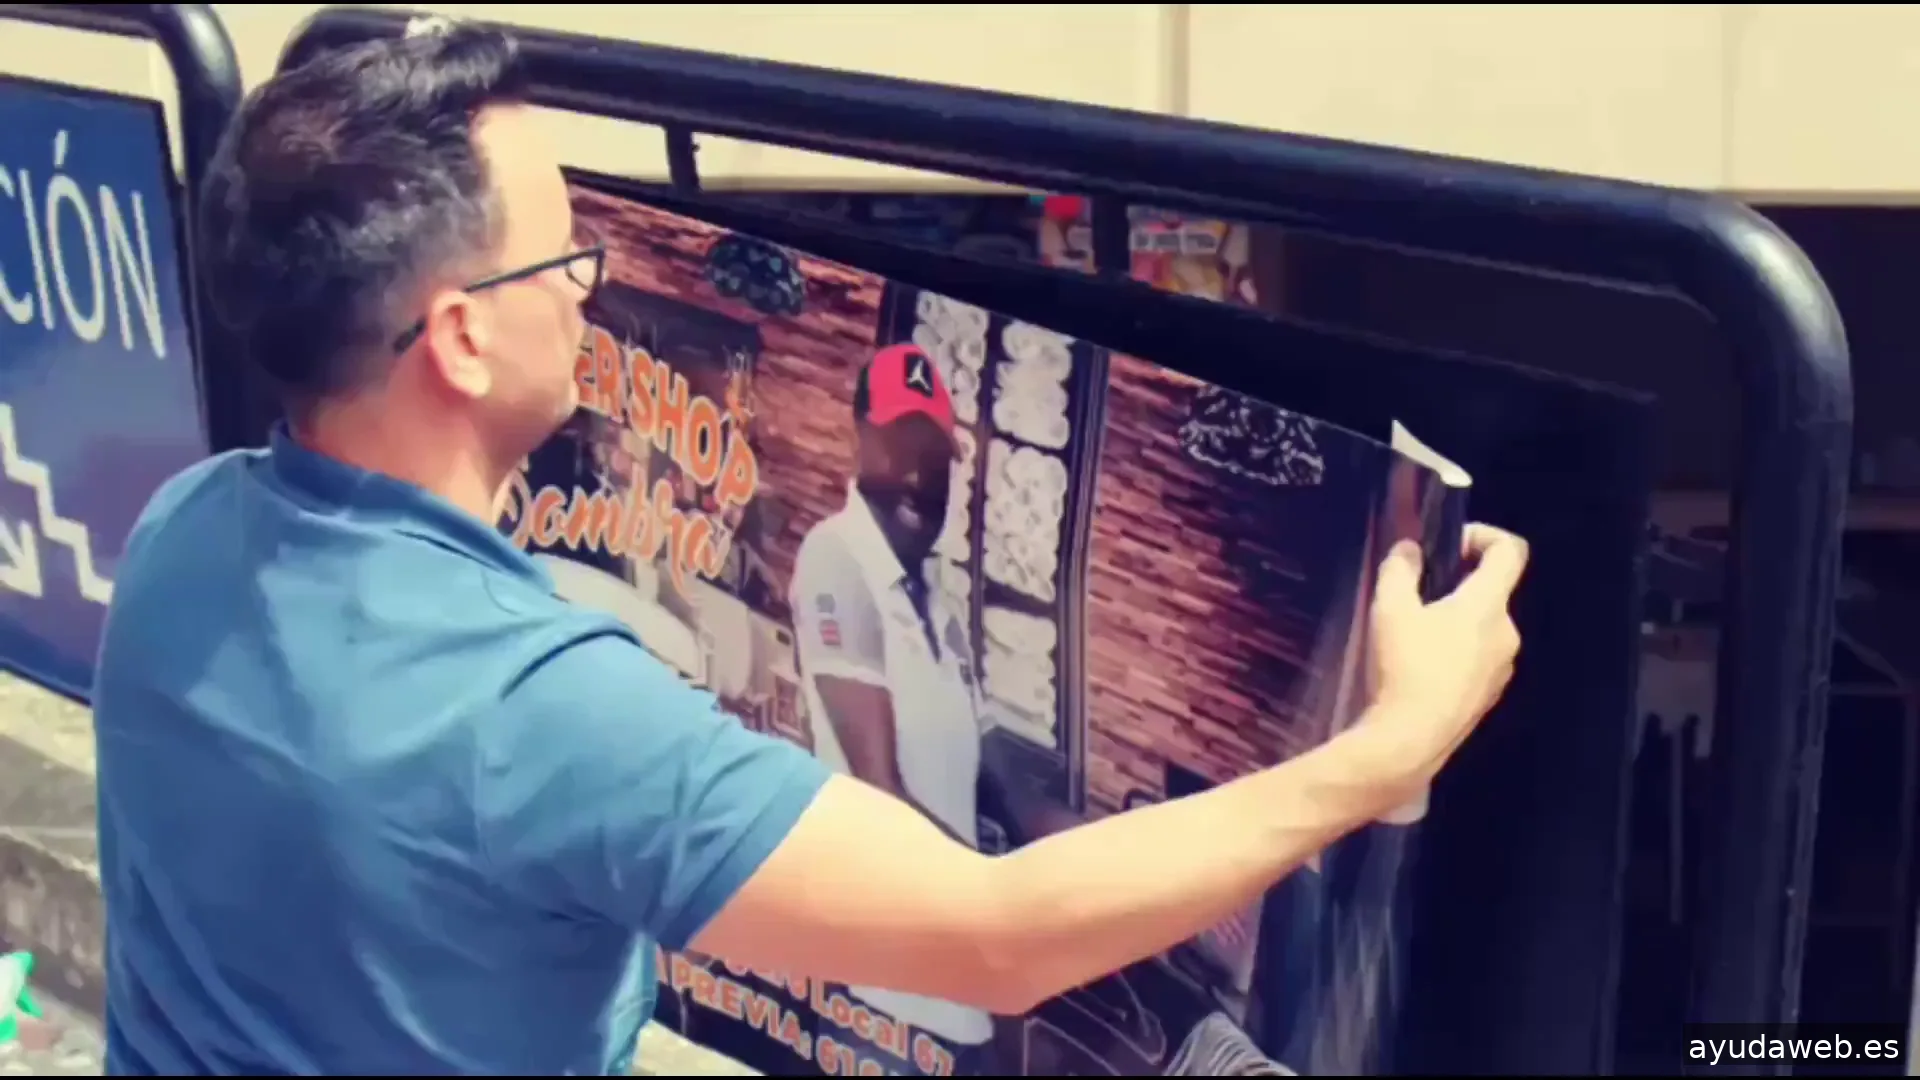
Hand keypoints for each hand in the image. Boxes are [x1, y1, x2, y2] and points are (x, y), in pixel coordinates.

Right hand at [1362, 523, 1528, 780]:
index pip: (1510, 551)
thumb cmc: (1405, 666)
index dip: (1484, 535)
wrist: (1412, 740)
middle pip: (1493, 591)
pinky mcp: (1488, 696)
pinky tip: (1420, 668)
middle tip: (1418, 592)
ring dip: (1456, 621)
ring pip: (1483, 628)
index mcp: (1488, 605)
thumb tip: (1409, 549)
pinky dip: (1455, 652)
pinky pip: (1478, 659)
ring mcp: (1502, 669)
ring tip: (1413, 634)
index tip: (1451, 543)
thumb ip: (1400, 569)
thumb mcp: (1390, 608)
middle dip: (1459, 584)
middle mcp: (1506, 633)